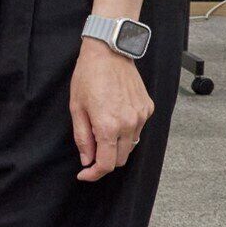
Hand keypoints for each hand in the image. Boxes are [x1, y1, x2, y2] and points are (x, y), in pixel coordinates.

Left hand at [69, 40, 152, 182]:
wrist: (109, 53)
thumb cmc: (88, 77)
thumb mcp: (77, 109)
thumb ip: (83, 138)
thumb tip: (86, 159)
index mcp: (109, 126)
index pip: (106, 164)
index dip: (94, 174)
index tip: (85, 174)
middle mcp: (130, 124)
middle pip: (120, 159)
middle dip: (104, 161)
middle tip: (91, 152)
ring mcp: (142, 116)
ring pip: (130, 146)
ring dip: (116, 146)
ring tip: (101, 130)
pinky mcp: (148, 108)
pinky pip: (138, 129)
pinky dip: (126, 131)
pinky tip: (115, 117)